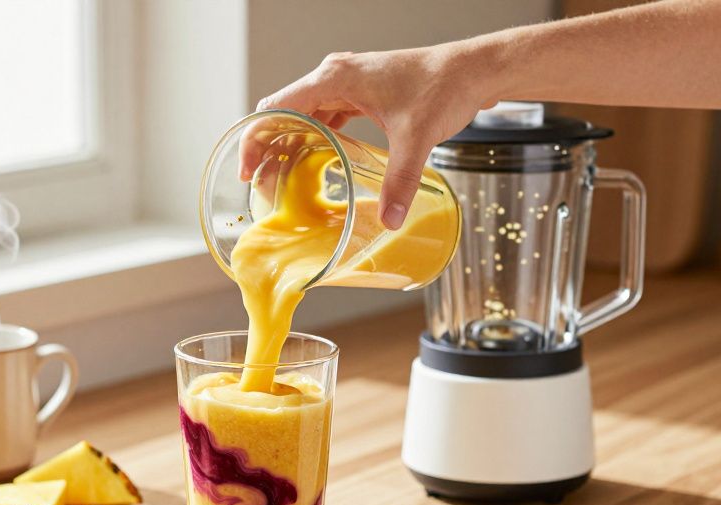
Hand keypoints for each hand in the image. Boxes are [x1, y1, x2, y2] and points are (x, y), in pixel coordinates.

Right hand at [255, 43, 494, 228]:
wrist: (472, 69)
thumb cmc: (442, 87)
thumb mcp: (417, 138)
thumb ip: (400, 181)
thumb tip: (389, 219)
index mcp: (335, 77)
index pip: (276, 108)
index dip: (256, 140)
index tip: (249, 170)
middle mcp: (334, 75)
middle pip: (283, 112)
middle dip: (268, 147)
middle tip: (261, 184)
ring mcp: (346, 82)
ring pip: (302, 114)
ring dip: (289, 143)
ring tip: (282, 178)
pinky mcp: (359, 91)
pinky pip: (324, 114)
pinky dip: (313, 137)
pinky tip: (315, 162)